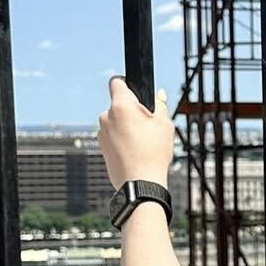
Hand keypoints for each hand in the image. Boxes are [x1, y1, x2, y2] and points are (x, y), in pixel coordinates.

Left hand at [98, 76, 174, 191]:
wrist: (140, 184)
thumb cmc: (153, 153)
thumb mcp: (164, 124)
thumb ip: (160, 104)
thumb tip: (158, 95)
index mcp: (121, 106)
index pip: (117, 82)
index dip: (128, 84)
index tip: (136, 93)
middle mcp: (106, 116)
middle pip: (118, 104)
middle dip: (131, 110)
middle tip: (147, 124)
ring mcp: (102, 132)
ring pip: (115, 121)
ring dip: (125, 126)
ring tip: (142, 142)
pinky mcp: (101, 147)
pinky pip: (112, 136)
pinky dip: (121, 139)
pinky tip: (134, 151)